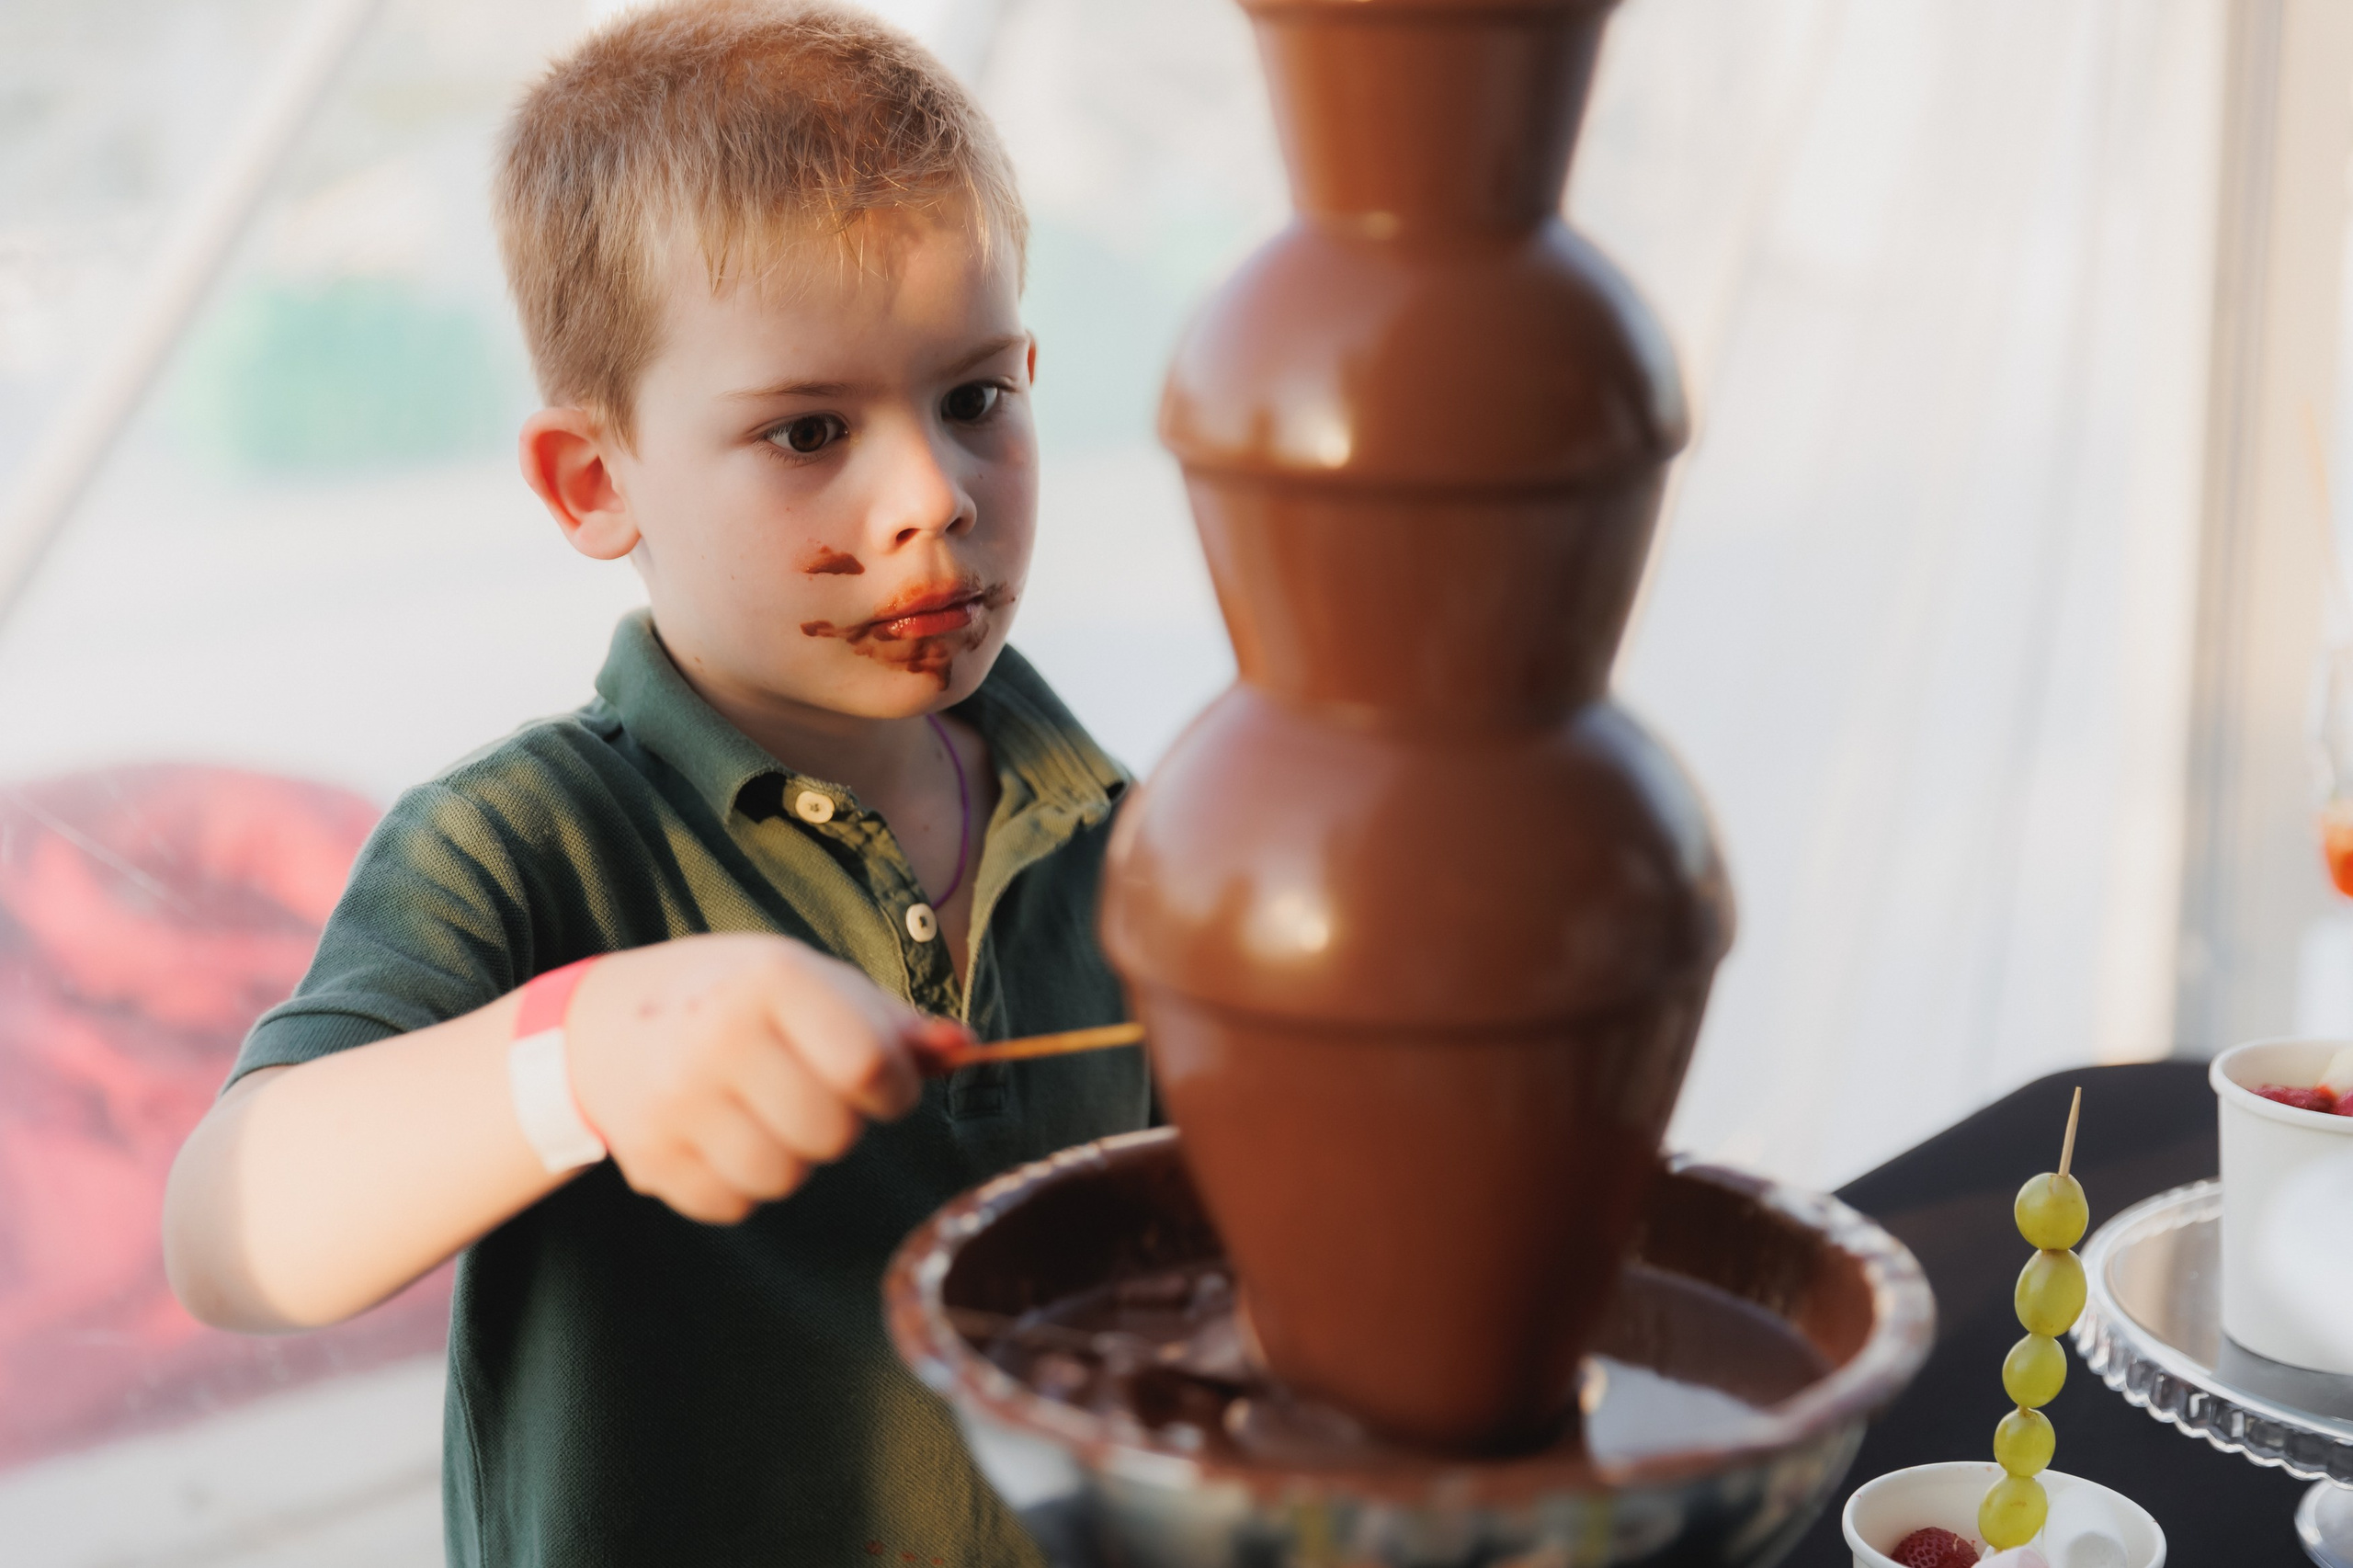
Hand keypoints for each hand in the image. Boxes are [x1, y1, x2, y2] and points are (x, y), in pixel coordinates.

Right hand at [561, 934, 965, 1221]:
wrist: (602, 1024)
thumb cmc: (735, 998)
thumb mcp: (812, 982)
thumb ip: (892, 1022)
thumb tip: (966, 1049)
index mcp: (772, 982)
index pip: (870, 1068)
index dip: (896, 1088)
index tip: (882, 1081)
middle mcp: (718, 1039)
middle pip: (833, 1135)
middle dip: (841, 1123)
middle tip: (810, 1092)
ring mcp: (675, 1103)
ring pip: (785, 1178)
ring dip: (792, 1155)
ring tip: (764, 1112)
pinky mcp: (648, 1157)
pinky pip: (734, 1204)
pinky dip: (741, 1181)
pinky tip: (720, 1135)